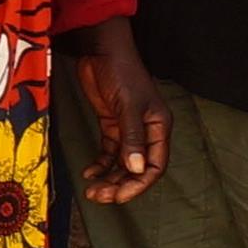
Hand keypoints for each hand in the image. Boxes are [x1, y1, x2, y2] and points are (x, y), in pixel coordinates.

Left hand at [69, 18, 169, 203]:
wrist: (102, 50)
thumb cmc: (121, 72)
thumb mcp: (128, 105)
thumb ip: (131, 137)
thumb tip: (135, 169)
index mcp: (159, 127)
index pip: (154, 166)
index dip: (138, 184)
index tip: (119, 197)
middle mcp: (146, 131)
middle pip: (136, 168)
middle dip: (120, 185)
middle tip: (99, 196)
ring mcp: (128, 128)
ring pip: (121, 162)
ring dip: (109, 177)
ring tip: (92, 190)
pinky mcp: (112, 123)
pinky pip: (109, 151)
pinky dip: (100, 163)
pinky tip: (89, 171)